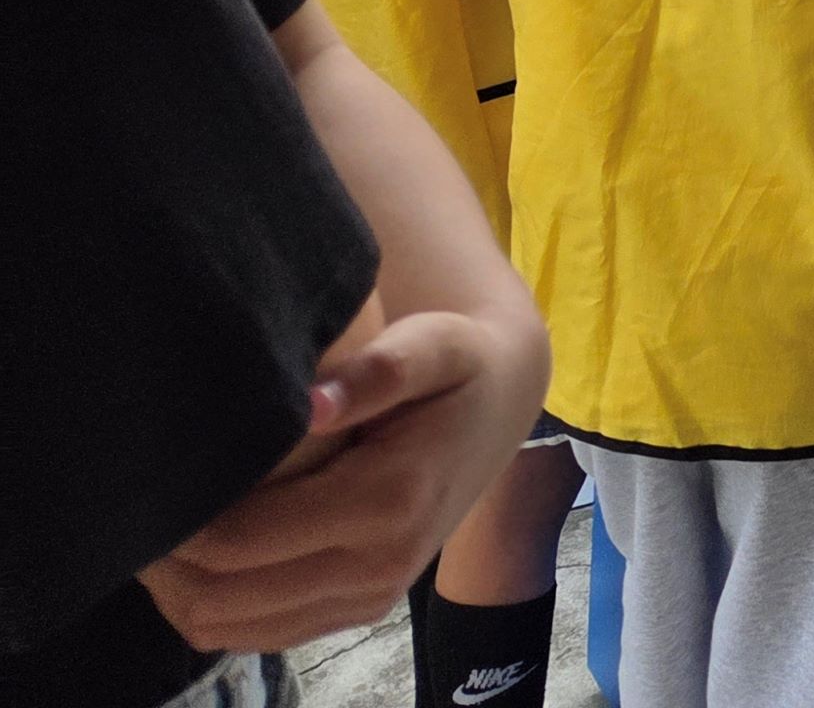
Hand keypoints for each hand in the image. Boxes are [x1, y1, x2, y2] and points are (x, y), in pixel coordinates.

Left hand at [142, 307, 548, 655]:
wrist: (501, 409)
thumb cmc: (459, 366)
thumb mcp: (437, 344)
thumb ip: (382, 368)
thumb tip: (314, 402)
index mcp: (389, 503)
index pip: (239, 540)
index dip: (179, 520)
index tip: (157, 473)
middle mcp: (379, 567)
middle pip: (220, 596)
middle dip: (163, 561)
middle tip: (144, 505)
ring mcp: (369, 598)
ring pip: (227, 627)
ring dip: (178, 589)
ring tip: (166, 529)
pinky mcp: (359, 610)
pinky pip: (254, 635)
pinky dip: (211, 606)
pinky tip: (206, 553)